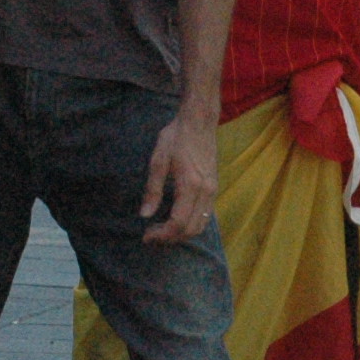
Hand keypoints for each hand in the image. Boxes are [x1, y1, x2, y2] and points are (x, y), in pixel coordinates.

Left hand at [141, 105, 221, 244]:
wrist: (199, 122)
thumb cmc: (176, 138)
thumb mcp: (158, 161)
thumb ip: (152, 190)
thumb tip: (145, 215)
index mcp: (190, 185)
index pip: (179, 222)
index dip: (162, 235)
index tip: (146, 236)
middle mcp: (206, 191)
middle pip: (192, 229)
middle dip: (171, 238)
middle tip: (152, 235)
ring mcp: (213, 190)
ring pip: (201, 224)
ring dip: (182, 233)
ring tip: (162, 229)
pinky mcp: (214, 187)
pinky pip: (206, 215)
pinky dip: (191, 224)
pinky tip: (176, 218)